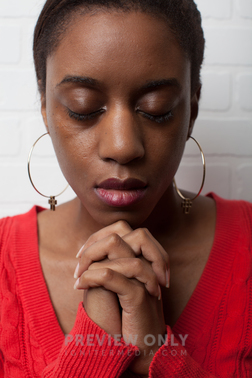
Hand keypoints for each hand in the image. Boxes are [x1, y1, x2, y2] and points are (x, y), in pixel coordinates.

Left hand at [74, 221, 169, 374]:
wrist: (141, 349)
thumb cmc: (124, 319)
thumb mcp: (112, 287)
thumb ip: (107, 265)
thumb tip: (86, 250)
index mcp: (139, 259)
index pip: (120, 228)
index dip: (97, 236)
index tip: (80, 255)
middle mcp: (144, 263)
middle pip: (122, 229)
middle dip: (94, 241)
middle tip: (78, 262)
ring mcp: (144, 277)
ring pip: (117, 245)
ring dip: (90, 257)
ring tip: (78, 276)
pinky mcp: (139, 296)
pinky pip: (112, 275)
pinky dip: (92, 276)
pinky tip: (79, 285)